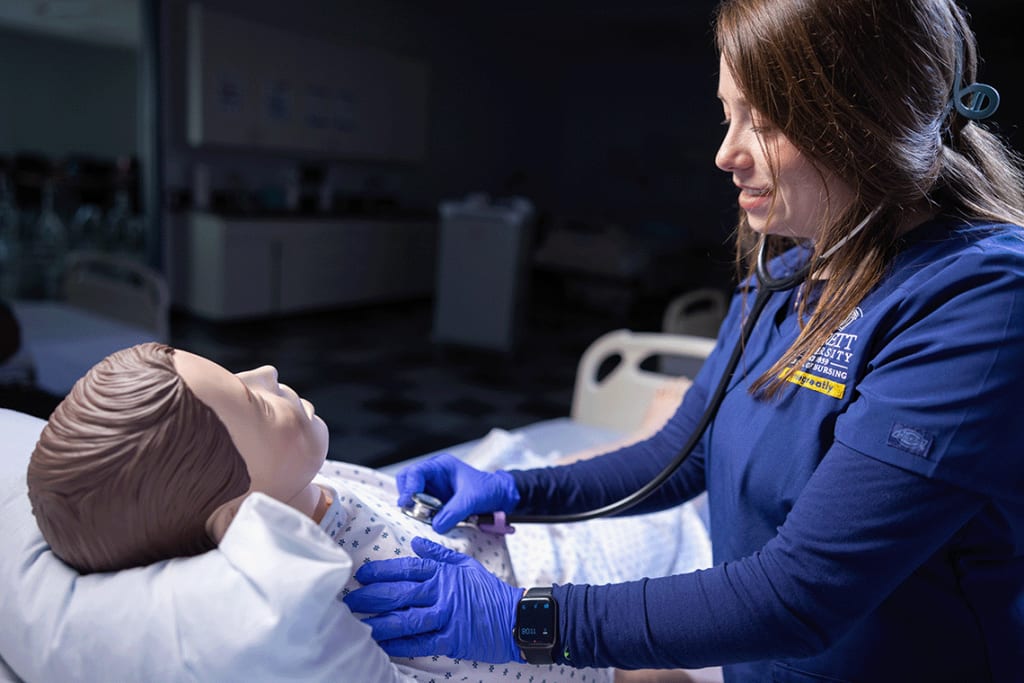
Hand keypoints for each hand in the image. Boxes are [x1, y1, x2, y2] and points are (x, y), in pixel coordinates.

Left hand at [343, 537, 524, 662]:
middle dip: (372, 597)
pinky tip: (383, 645)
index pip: (407, 568)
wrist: (517, 617)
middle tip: (350, 600)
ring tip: (360, 624)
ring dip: (380, 623)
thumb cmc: (489, 591)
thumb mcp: (466, 564)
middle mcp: (442, 592)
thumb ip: (438, 554)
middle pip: (401, 593)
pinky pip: (421, 642)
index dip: (382, 571)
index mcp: (444, 572)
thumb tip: (415, 541)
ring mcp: (447, 616)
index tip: (362, 575)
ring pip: (407, 619)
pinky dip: (400, 645)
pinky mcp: (452, 640)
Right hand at [395, 453, 519, 532]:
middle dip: (407, 497)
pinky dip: (421, 516)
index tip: (407, 503)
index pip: (416, 472)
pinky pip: (421, 508)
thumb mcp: (472, 499)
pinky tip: (429, 522)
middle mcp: (433, 476)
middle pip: (407, 482)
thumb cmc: (488, 490)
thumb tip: (436, 526)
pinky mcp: (435, 503)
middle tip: (411, 512)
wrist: (499, 497)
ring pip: (412, 497)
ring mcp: (433, 489)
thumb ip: (454, 512)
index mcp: (441, 466)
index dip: (408, 487)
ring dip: (413, 508)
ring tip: (423, 519)